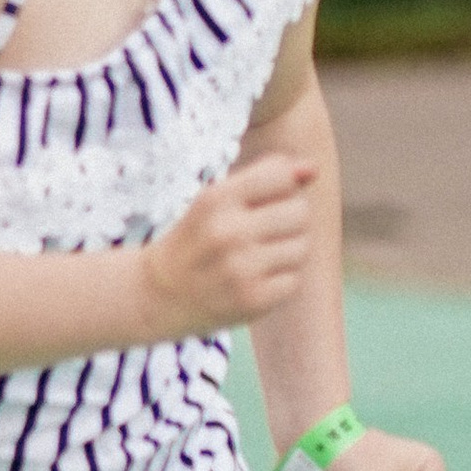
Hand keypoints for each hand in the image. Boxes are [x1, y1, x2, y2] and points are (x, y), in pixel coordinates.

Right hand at [138, 156, 316, 339]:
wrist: (159, 294)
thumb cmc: (197, 238)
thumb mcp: (217, 200)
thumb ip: (264, 178)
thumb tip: (312, 170)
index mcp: (215, 200)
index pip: (282, 176)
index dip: (282, 187)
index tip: (262, 201)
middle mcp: (227, 232)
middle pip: (300, 212)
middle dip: (288, 220)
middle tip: (260, 233)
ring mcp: (241, 269)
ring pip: (302, 247)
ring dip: (287, 251)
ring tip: (257, 257)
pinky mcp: (253, 300)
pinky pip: (294, 279)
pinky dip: (280, 280)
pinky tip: (255, 280)